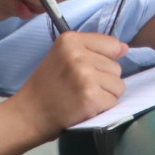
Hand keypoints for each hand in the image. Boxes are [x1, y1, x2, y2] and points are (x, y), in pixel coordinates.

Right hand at [12, 31, 127, 137]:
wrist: (29, 114)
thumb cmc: (47, 87)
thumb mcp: (63, 57)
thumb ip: (93, 49)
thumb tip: (125, 48)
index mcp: (70, 40)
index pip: (112, 44)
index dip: (104, 60)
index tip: (86, 69)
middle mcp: (78, 55)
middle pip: (116, 67)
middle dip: (103, 80)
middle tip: (78, 86)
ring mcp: (85, 76)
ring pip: (118, 85)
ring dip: (104, 94)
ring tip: (81, 96)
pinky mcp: (91, 97)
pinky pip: (114, 101)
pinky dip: (102, 108)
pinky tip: (83, 107)